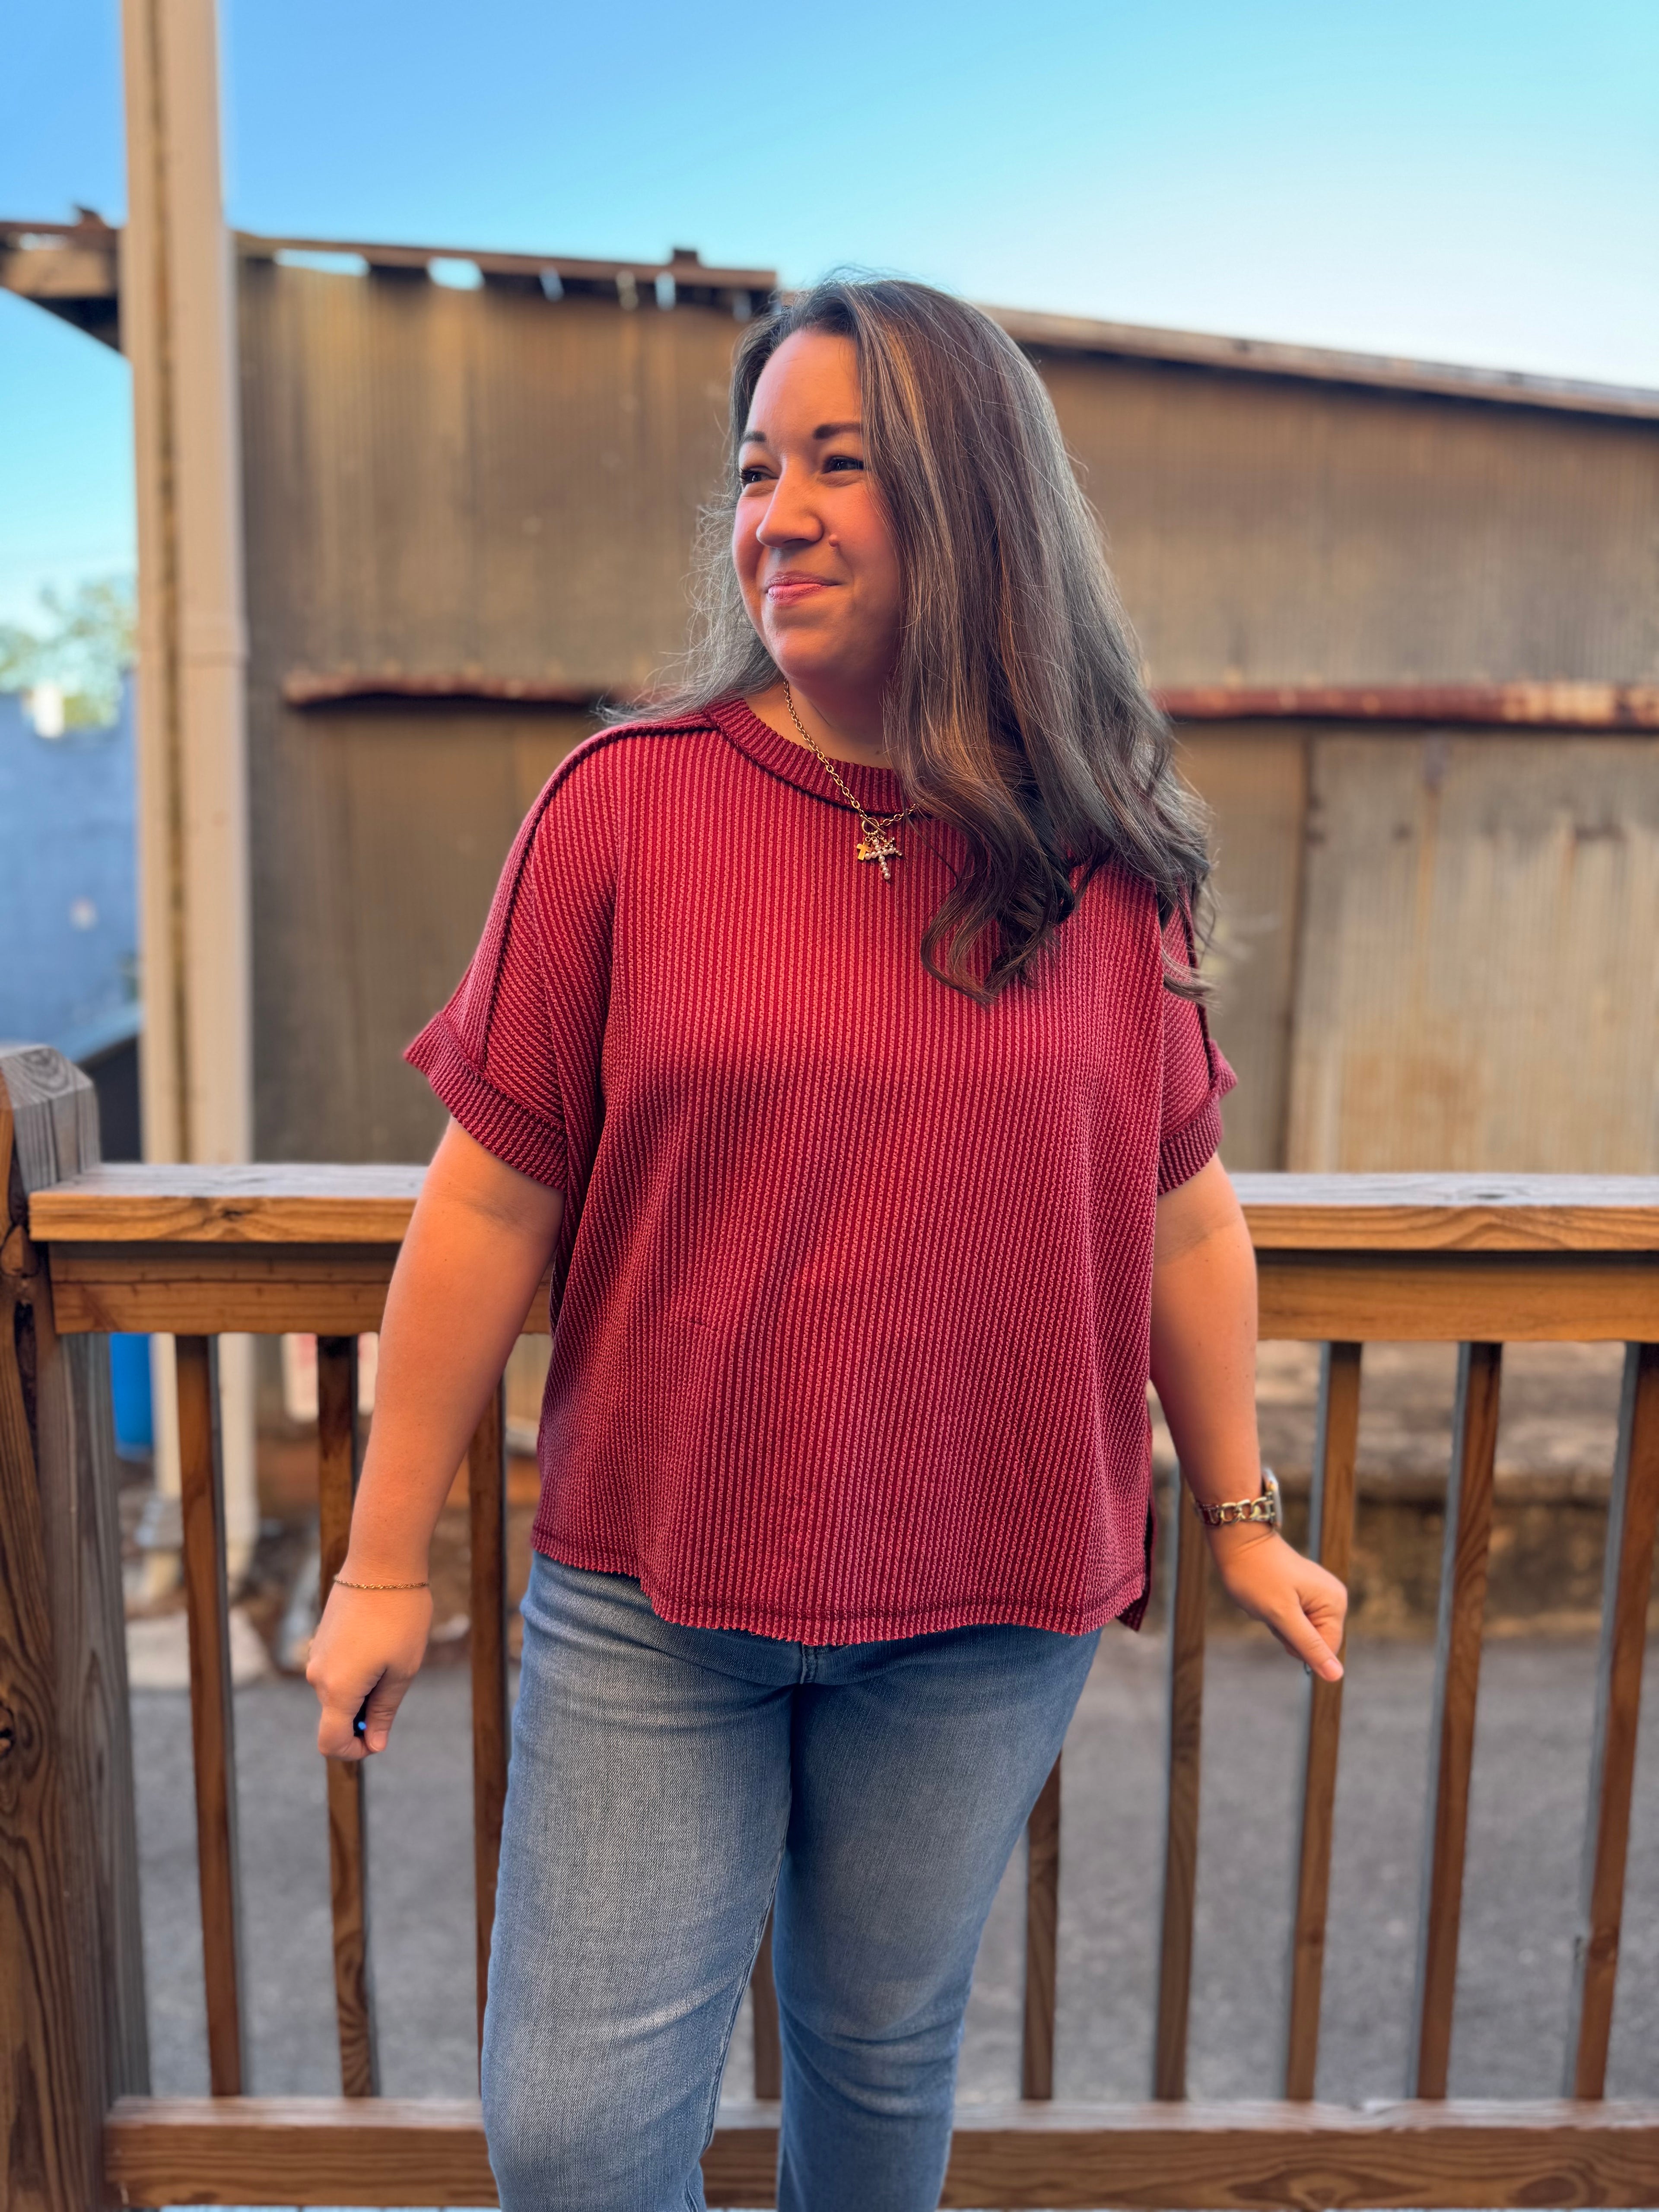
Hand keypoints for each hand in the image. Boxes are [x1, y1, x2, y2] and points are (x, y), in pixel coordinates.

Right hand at [307, 1581, 432, 1759]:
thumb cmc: (400, 1616)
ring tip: (393, 1659)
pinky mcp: (321, 1638)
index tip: (380, 1737)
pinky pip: (336, 1671)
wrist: (381, 1561)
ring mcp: (316, 1655)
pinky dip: (356, 1673)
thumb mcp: (402, 1669)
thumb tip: (375, 1744)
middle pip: (336, 1717)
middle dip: (364, 1717)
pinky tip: (380, 1645)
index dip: (354, 1751)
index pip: (331, 1743)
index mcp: (336, 1689)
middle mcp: (317, 1676)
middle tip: (397, 1686)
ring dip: (363, 1692)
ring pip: (338, 1692)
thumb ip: (385, 1711)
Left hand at [1204, 1523, 1346, 1680]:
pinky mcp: (1305, 1594)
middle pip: (1313, 1642)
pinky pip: (1294, 1620)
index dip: (1298, 1644)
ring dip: (1280, 1624)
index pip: (1326, 1649)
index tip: (1281, 1620)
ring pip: (1301, 1633)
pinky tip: (1270, 1598)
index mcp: (1335, 1603)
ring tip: (1270, 1601)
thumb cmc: (1257, 1576)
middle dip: (1287, 1633)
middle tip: (1273, 1608)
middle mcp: (1333, 1598)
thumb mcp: (1281, 1616)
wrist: (1238, 1543)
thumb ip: (1309, 1646)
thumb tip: (1336, 1676)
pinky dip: (1278, 1616)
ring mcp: (1319, 1595)